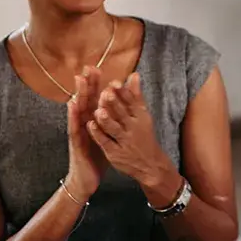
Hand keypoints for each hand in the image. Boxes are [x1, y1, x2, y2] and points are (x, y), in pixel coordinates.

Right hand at [65, 67, 107, 197]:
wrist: (87, 179)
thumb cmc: (96, 157)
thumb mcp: (106, 137)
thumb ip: (109, 121)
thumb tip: (116, 109)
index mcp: (93, 122)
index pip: (94, 100)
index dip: (96, 85)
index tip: (98, 68)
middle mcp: (84, 124)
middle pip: (85, 101)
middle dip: (87, 84)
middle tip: (88, 67)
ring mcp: (78, 132)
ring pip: (78, 111)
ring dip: (79, 95)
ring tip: (79, 80)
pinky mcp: (76, 142)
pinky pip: (74, 127)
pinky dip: (73, 115)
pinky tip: (72, 104)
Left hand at [87, 73, 177, 200]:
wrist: (151, 165)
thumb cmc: (143, 136)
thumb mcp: (143, 116)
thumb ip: (136, 95)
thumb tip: (134, 74)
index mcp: (140, 117)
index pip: (132, 102)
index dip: (123, 92)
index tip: (114, 83)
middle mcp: (133, 128)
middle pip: (122, 114)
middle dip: (114, 104)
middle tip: (105, 93)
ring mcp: (124, 141)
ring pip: (114, 129)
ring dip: (106, 120)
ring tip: (98, 111)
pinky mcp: (115, 153)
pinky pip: (105, 142)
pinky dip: (98, 134)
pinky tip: (90, 125)